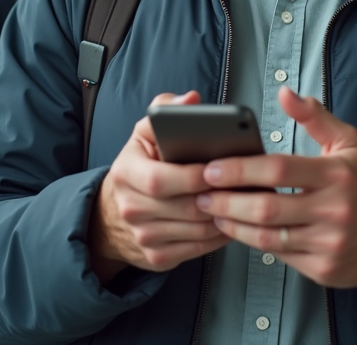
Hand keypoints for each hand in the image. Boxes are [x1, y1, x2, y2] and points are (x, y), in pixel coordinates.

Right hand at [89, 91, 229, 283]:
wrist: (110, 216)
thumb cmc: (138, 168)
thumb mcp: (144, 134)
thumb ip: (166, 110)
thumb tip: (191, 99)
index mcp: (125, 173)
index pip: (161, 180)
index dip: (195, 176)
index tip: (220, 169)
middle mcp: (130, 208)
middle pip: (186, 207)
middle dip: (220, 197)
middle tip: (246, 186)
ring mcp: (143, 237)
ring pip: (197, 230)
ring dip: (226, 217)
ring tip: (245, 201)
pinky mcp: (157, 258)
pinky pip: (198, 248)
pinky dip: (220, 236)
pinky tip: (230, 219)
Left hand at [197, 87, 356, 288]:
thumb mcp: (348, 143)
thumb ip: (314, 116)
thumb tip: (284, 92)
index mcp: (337, 174)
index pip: (279, 170)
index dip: (240, 169)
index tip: (212, 168)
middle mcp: (334, 210)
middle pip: (267, 208)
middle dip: (226, 202)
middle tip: (201, 194)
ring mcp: (329, 243)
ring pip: (268, 237)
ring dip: (233, 225)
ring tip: (212, 212)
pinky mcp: (324, 269)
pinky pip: (280, 256)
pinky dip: (254, 243)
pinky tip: (239, 230)